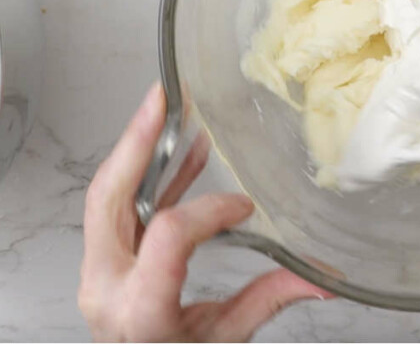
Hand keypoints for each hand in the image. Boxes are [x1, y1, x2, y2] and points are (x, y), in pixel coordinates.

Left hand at [79, 84, 329, 341]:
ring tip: (169, 109)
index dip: (209, 210)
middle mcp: (107, 286)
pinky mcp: (102, 263)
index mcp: (140, 311)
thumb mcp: (224, 341)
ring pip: (105, 196)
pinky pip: (117, 209)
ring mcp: (97, 273)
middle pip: (109, 198)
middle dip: (137, 141)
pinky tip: (181, 154)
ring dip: (139, 148)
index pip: (168, 237)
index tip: (243, 206)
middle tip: (162, 98)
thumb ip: (269, 301)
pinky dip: (147, 175)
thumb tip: (322, 277)